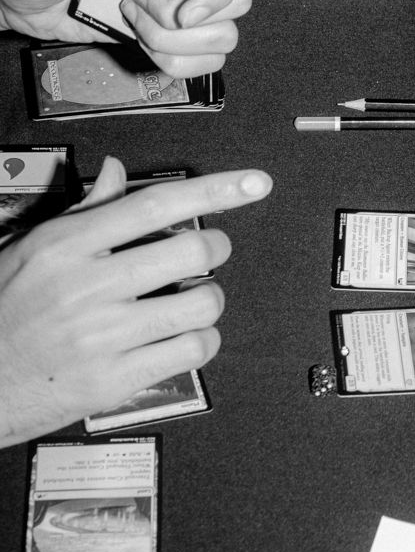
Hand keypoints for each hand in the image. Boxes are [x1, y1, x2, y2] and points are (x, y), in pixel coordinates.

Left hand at [0, 0, 251, 76]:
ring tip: (128, 17)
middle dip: (190, 19)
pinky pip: (199, 61)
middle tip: (137, 4)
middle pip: (236, 0)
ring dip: (175, 42)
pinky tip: (135, 38)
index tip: (185, 10)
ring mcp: (177, 2)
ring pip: (222, 37)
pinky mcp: (165, 35)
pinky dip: (173, 61)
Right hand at [0, 159, 272, 445]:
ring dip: (209, 299)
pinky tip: (181, 336)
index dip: (213, 189)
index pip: (155, 204)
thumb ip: (82, 212)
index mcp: (66, 246)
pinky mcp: (114, 380)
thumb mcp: (31, 249)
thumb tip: (116, 171)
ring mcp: (102, 336)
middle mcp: (87, 286)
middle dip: (214, 248)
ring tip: (189, 299)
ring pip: (202, 303)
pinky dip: (200, 341)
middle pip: (191, 251)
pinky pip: (191, 351)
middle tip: (205, 253)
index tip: (252, 183)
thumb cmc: (2, 311)